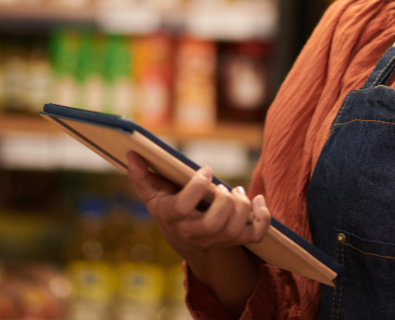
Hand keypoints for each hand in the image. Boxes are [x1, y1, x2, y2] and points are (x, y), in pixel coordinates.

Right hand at [124, 151, 270, 260]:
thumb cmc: (167, 206)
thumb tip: (131, 153)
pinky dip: (263, 219)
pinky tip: (258, 200)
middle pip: (214, 225)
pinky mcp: (233, 241)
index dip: (196, 188)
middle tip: (225, 186)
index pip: (183, 208)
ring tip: (238, 191)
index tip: (205, 169)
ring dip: (242, 208)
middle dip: (225, 202)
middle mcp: (194, 233)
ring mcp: (215, 240)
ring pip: (234, 231)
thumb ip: (141, 175)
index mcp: (173, 217)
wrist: (183, 237)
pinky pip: (254, 237)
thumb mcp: (151, 193)